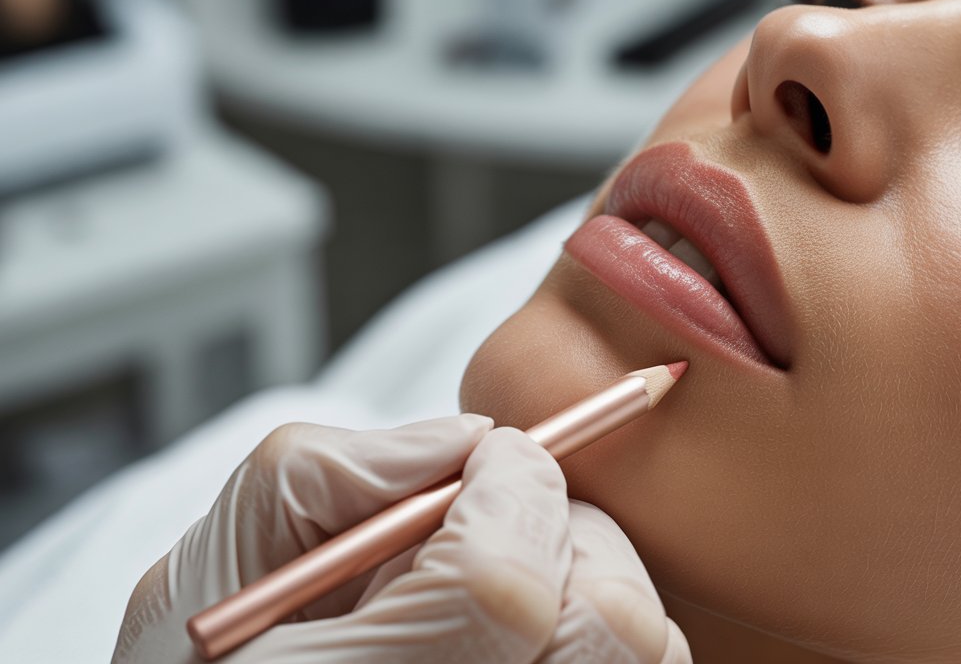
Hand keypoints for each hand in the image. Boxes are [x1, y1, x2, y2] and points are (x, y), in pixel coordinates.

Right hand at [113, 404, 690, 662]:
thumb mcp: (199, 575)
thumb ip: (320, 477)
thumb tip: (461, 440)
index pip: (502, 583)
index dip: (510, 489)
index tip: (486, 457)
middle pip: (607, 621)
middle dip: (565, 530)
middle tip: (501, 518)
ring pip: (640, 648)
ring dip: (588, 580)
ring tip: (496, 589)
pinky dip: (595, 627)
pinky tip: (519, 630)